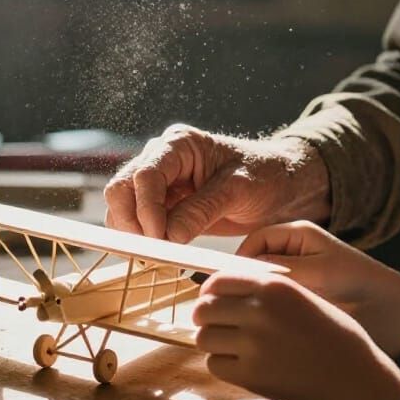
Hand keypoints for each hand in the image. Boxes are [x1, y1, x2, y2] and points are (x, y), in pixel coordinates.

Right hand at [104, 124, 329, 242]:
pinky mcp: (161, 205)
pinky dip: (139, 239)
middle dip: (130, 221)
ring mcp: (158, 182)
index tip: (160, 239)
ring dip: (131, 232)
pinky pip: (135, 221)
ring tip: (157, 255)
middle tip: (152, 250)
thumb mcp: (239, 189)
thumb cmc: (263, 176)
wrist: (277, 185)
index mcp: (179, 144)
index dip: (147, 209)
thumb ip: (203, 210)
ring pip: (122, 206)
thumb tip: (168, 236)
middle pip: (121, 188)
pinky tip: (159, 252)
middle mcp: (160, 158)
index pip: (146, 175)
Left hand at [193, 272, 399, 399]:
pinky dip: (222, 365)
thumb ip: (264, 289)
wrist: (352, 377)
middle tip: (217, 325)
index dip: (209, 292)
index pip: (217, 281)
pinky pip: (214, 365)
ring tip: (230, 346)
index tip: (212, 300)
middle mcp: (259, 311)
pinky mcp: (251, 375)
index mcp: (272, 286)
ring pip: (204, 338)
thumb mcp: (301, 295)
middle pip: (203, 309)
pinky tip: (240, 365)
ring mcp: (253, 344)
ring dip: (213, 342)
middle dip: (205, 318)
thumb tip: (223, 289)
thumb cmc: (331, 334)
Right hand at [236, 222, 399, 357]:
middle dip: (242, 279)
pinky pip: (271, 298)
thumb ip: (282, 270)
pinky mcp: (296, 295)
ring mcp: (293, 274)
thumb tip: (242, 273)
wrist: (390, 311)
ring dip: (252, 296)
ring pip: (260, 282)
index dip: (238, 260)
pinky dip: (264, 308)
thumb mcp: (320, 272)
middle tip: (231, 301)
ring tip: (245, 314)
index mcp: (296, 234)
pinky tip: (261, 322)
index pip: (254, 241)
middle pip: (252, 261)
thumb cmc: (357, 281)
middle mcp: (291, 250)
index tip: (227, 282)